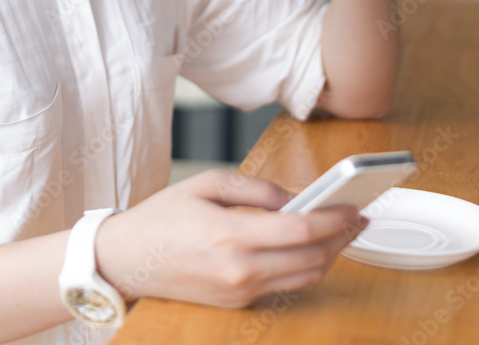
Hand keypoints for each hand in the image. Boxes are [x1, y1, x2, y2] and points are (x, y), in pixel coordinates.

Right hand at [94, 169, 366, 309]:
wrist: (127, 259)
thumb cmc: (163, 216)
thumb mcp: (207, 184)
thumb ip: (256, 189)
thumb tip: (295, 198)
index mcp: (232, 236)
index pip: (301, 231)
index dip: (334, 219)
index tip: (354, 206)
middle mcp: (241, 271)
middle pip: (312, 259)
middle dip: (342, 238)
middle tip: (359, 218)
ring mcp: (240, 292)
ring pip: (304, 278)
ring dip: (331, 256)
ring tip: (343, 232)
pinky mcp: (237, 302)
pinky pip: (285, 286)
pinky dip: (306, 267)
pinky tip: (313, 248)